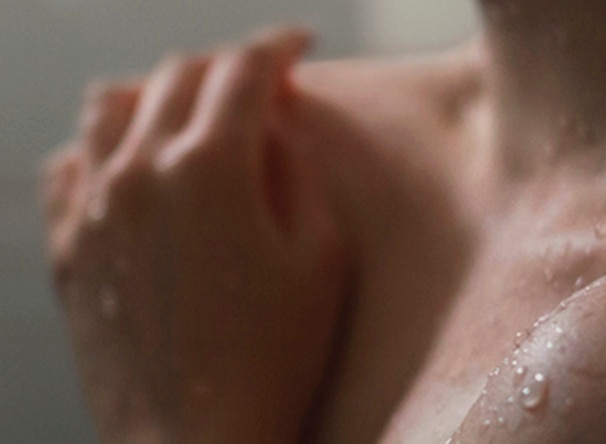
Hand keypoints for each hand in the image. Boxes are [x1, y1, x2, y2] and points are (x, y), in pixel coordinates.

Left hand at [42, 27, 348, 442]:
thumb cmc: (277, 358)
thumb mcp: (321, 256)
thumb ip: (297, 169)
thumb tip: (272, 122)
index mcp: (209, 167)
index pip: (243, 68)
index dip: (279, 46)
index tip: (302, 45)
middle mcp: (138, 171)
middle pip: (179, 74)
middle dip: (228, 67)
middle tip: (262, 87)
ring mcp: (91, 207)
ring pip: (114, 104)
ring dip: (163, 93)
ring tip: (196, 116)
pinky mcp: (66, 247)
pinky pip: (72, 162)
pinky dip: (106, 145)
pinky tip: (134, 165)